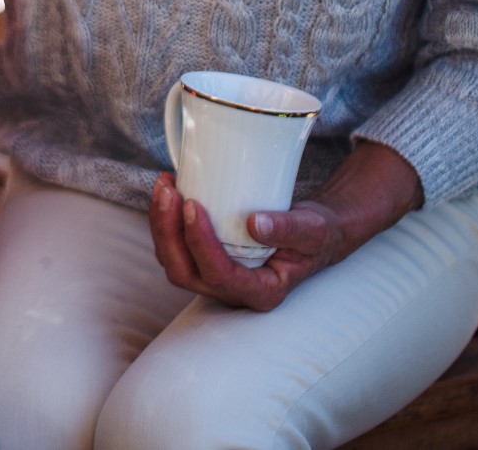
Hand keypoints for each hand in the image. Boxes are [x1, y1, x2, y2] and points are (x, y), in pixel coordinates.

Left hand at [147, 142, 423, 311]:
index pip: (220, 275)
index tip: (194, 205)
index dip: (200, 243)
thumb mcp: (313, 230)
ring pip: (173, 261)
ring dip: (161, 224)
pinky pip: (175, 247)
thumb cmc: (317, 233)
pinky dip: (165, 220)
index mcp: (262, 291)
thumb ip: (289, 229)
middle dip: (168, 232)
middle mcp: (234, 291)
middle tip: (169, 191)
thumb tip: (255, 224)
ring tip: (164, 185)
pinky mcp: (206, 260)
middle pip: (185, 272)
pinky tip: (170, 190)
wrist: (314, 231)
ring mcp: (216, 278)